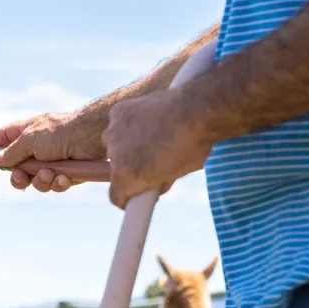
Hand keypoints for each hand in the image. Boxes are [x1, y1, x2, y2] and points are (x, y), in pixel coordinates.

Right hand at [0, 111, 106, 192]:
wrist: (93, 138)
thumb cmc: (62, 132)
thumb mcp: (31, 139)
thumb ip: (12, 152)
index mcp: (24, 133)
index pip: (1, 139)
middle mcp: (35, 148)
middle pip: (16, 168)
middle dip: (18, 176)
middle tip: (21, 176)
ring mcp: (50, 161)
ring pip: (35, 181)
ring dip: (40, 180)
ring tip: (49, 173)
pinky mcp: (64, 173)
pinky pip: (53, 185)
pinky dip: (57, 183)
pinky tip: (64, 177)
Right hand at [104, 91, 210, 208]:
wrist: (196, 110)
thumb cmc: (192, 145)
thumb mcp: (177, 173)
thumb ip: (159, 181)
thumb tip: (155, 183)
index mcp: (125, 176)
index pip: (116, 196)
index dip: (129, 198)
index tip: (139, 193)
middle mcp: (112, 154)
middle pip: (117, 168)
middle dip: (131, 167)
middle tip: (153, 160)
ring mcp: (113, 131)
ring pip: (116, 144)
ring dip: (129, 144)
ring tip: (154, 136)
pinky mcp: (118, 112)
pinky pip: (120, 123)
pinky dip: (131, 124)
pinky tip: (150, 119)